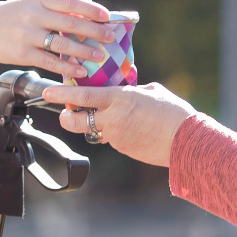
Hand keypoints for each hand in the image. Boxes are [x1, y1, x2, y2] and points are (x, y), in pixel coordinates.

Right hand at [0, 0, 115, 80]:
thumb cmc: (11, 17)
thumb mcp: (30, 5)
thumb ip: (54, 11)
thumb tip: (86, 19)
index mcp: (39, 0)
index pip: (70, 2)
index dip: (90, 9)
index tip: (106, 16)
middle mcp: (34, 15)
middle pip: (70, 23)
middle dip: (93, 31)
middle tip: (109, 37)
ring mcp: (27, 35)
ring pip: (62, 44)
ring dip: (84, 51)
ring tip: (99, 56)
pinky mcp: (22, 54)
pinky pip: (50, 61)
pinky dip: (67, 67)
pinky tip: (79, 71)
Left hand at [43, 81, 199, 165]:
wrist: (187, 141)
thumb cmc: (173, 112)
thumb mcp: (153, 91)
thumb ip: (133, 89)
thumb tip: (127, 88)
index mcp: (119, 99)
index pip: (83, 96)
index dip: (63, 94)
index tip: (49, 91)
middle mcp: (113, 119)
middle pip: (76, 121)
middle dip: (66, 117)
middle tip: (65, 113)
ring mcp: (116, 137)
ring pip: (95, 130)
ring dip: (97, 125)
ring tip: (113, 118)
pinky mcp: (123, 149)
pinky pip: (112, 139)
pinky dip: (116, 133)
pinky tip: (134, 130)